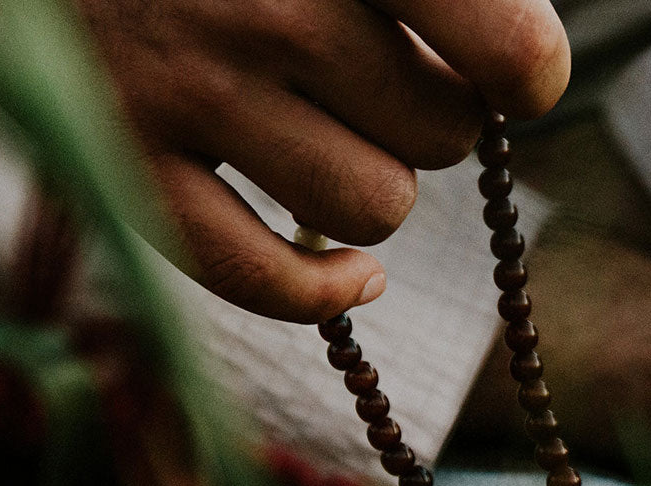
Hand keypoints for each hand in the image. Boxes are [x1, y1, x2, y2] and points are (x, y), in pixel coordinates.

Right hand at [75, 0, 568, 321]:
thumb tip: (525, 67)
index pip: (505, 43)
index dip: (528, 70)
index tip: (514, 73)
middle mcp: (265, 9)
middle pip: (442, 131)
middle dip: (433, 114)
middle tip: (382, 73)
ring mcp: (186, 91)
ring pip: (374, 209)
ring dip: (376, 181)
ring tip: (334, 129)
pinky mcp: (122, 162)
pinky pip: (260, 279)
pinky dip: (324, 292)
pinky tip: (352, 275)